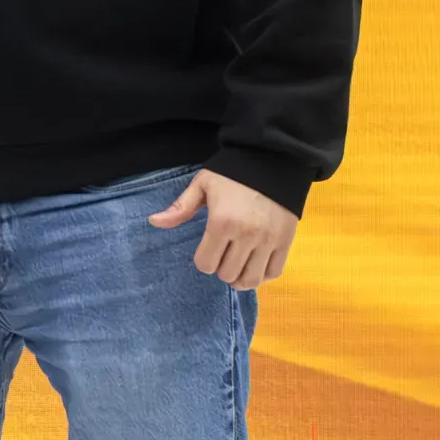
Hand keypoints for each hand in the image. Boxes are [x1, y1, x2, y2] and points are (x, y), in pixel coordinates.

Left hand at [150, 171, 298, 290]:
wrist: (273, 159)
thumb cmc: (233, 173)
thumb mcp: (202, 185)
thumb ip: (180, 208)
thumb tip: (153, 221)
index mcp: (221, 223)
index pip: (205, 264)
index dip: (203, 260)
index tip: (207, 249)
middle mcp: (245, 235)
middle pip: (227, 274)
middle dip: (221, 268)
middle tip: (223, 255)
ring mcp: (268, 240)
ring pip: (250, 280)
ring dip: (240, 277)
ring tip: (237, 267)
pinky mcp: (285, 241)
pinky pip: (273, 272)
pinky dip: (262, 275)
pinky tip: (255, 266)